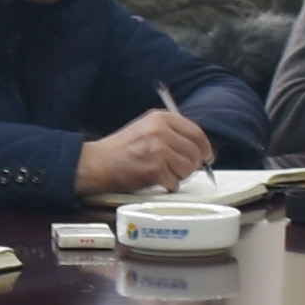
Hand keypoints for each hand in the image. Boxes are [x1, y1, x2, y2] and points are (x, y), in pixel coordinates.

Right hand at [74, 107, 212, 197]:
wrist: (97, 163)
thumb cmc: (121, 149)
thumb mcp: (146, 128)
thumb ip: (171, 133)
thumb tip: (200, 147)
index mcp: (161, 118)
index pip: (197, 133)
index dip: (205, 148)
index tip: (206, 156)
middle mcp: (162, 131)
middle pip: (196, 152)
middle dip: (191, 165)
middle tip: (178, 169)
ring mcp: (159, 150)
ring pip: (188, 169)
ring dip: (179, 176)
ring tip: (162, 173)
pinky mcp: (155, 169)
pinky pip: (175, 182)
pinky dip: (167, 186)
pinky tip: (154, 180)